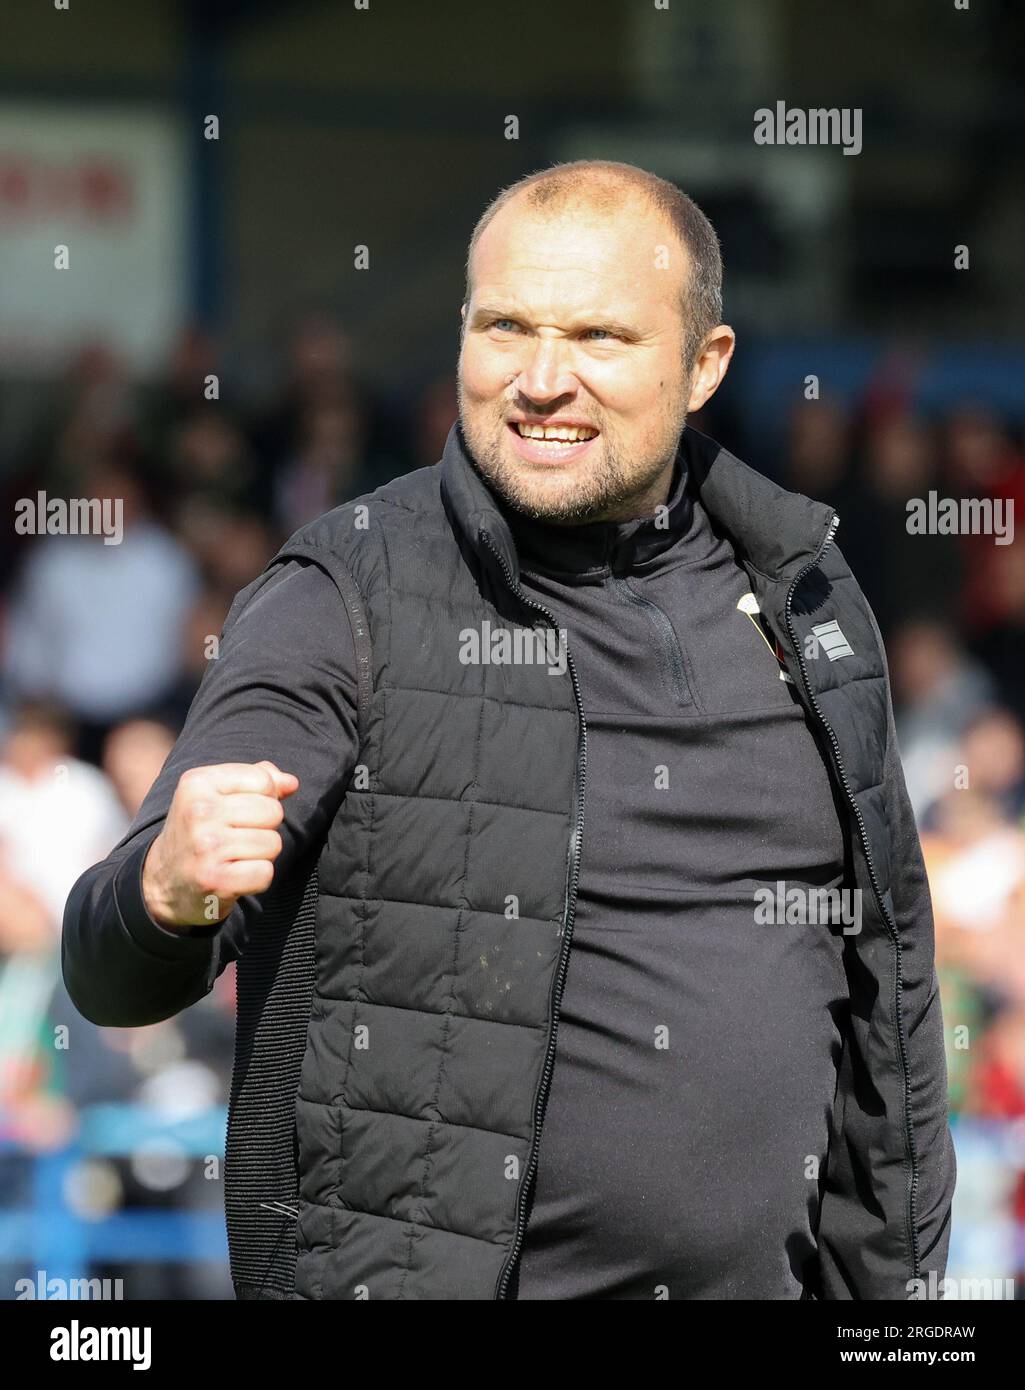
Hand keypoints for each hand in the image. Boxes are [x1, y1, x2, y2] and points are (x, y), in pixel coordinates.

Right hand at [141, 761, 298, 930]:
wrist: (160, 883)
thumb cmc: (199, 832)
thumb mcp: (215, 794)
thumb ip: (256, 779)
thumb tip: (291, 783)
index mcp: (198, 783)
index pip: (264, 780)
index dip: (264, 798)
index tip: (238, 812)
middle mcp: (199, 811)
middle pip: (273, 812)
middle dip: (264, 828)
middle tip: (236, 838)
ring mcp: (207, 847)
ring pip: (273, 843)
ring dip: (261, 855)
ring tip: (233, 857)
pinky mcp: (215, 879)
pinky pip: (265, 873)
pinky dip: (256, 879)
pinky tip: (234, 876)